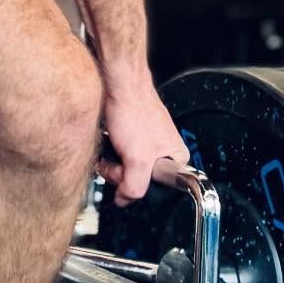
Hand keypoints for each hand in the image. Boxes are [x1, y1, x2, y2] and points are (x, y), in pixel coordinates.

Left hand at [97, 80, 188, 206]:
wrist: (118, 82)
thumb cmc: (133, 110)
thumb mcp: (138, 158)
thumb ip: (134, 187)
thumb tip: (124, 200)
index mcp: (176, 159)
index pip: (152, 189)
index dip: (131, 183)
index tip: (124, 169)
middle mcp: (164, 152)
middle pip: (136, 178)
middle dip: (119, 170)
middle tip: (116, 154)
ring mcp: (147, 143)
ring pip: (125, 167)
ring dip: (112, 160)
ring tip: (110, 144)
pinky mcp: (132, 135)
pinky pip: (118, 154)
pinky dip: (109, 150)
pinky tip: (107, 139)